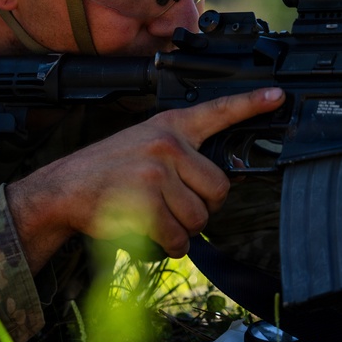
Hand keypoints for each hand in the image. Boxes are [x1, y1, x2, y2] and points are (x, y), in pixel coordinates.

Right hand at [7, 87, 284, 269]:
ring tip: (153, 216)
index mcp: (169, 126)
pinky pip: (179, 238)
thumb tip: (219, 185)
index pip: (217, 111)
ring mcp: (157, 172)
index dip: (250, 104)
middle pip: (219, 189)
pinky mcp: (146, 202)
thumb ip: (180, 154)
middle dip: (201, 207)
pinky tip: (148, 233)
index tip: (277, 96)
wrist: (63, 189)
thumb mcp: (143, 144)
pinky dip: (168, 246)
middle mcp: (166, 144)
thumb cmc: (107, 171)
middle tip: (172, 205)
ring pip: (200, 218)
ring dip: (181, 230)